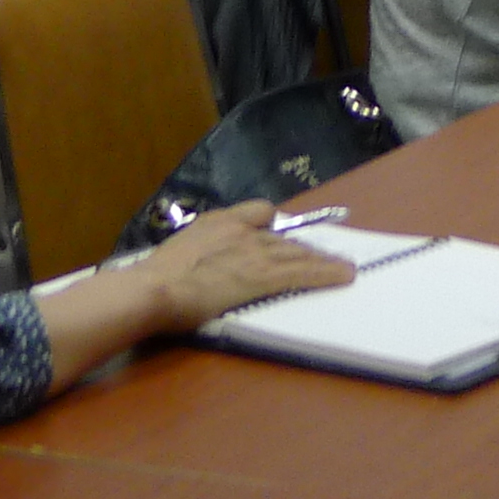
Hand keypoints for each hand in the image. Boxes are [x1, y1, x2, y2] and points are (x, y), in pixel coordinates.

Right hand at [143, 207, 353, 330]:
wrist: (155, 288)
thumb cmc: (154, 279)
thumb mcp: (174, 254)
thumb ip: (195, 254)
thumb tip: (195, 268)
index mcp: (217, 222)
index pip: (258, 211)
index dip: (272, 224)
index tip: (278, 234)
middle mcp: (241, 230)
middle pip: (282, 236)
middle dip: (302, 247)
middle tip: (320, 255)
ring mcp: (255, 252)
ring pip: (298, 252)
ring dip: (321, 259)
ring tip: (341, 266)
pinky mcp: (265, 276)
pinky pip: (304, 271)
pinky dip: (327, 273)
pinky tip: (344, 275)